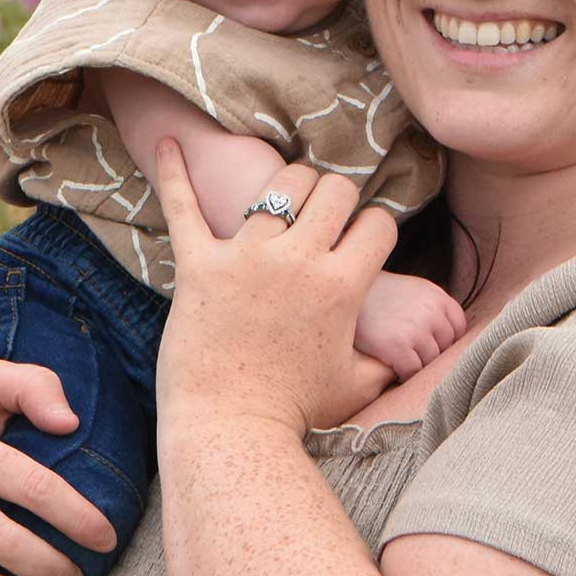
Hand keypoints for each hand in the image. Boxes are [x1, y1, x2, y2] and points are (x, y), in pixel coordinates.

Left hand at [155, 142, 399, 436]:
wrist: (230, 433)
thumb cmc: (295, 413)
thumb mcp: (357, 383)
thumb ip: (387, 358)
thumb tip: (410, 354)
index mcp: (343, 286)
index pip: (377, 223)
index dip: (375, 230)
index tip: (362, 243)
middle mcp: (299, 260)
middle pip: (334, 190)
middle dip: (337, 199)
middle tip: (324, 219)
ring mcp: (246, 258)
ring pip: (280, 186)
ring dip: (289, 188)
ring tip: (283, 203)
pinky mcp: (199, 265)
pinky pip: (183, 207)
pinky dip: (173, 173)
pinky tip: (165, 142)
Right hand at [354, 272, 466, 380]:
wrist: (341, 294)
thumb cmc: (376, 295)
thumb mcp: (411, 290)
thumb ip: (433, 308)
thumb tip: (452, 340)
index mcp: (436, 295)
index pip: (458, 327)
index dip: (444, 340)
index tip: (428, 344)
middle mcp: (431, 311)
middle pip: (445, 347)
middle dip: (429, 353)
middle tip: (409, 353)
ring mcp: (415, 330)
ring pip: (429, 362)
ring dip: (415, 365)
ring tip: (397, 358)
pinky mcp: (397, 347)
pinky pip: (412, 372)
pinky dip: (402, 374)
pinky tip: (389, 366)